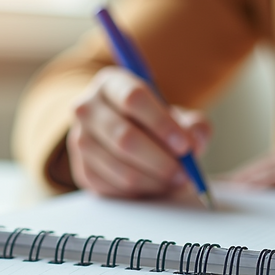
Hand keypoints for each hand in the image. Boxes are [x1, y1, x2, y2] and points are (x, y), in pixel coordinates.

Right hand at [67, 66, 210, 197]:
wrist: (124, 136)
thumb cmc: (153, 123)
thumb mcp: (176, 116)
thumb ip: (193, 125)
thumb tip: (195, 140)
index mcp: (110, 83)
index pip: (133, 98)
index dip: (162, 123)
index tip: (185, 145)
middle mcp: (87, 109)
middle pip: (124, 137)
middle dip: (160, 160)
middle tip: (184, 173)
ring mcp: (80, 140)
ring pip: (120, 166)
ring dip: (153, 180)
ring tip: (175, 180)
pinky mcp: (82, 169)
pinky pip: (113, 187)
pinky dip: (140, 191)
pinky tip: (156, 185)